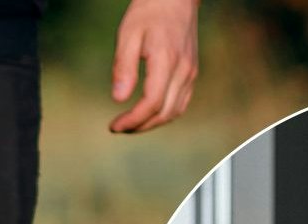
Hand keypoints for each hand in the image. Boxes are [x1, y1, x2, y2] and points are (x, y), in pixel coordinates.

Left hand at [109, 0, 198, 132]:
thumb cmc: (149, 11)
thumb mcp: (128, 34)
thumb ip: (124, 67)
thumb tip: (118, 99)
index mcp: (166, 60)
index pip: (152, 103)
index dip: (133, 120)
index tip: (115, 126)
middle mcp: (183, 70)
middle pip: (164, 112)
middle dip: (140, 126)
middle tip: (119, 128)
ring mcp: (191, 72)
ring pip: (175, 111)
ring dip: (153, 123)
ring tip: (131, 125)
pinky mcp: (192, 72)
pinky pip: (181, 102)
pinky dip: (165, 114)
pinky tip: (149, 114)